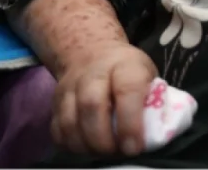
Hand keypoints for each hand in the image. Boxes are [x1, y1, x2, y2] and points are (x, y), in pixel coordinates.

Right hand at [51, 41, 157, 156]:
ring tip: (101, 154)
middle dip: (104, 139)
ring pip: (70, 120)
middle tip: (116, 154)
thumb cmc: (127, 71)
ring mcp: (70, 87)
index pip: (127, 90)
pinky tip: (85, 150)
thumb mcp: (147, 76)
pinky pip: (56, 129)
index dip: (130, 122)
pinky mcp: (55, 102)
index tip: (134, 147)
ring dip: (86, 145)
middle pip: (92, 105)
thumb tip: (153, 136)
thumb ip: (150, 102)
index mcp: (124, 66)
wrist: (92, 52)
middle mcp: (94, 74)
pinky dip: (70, 145)